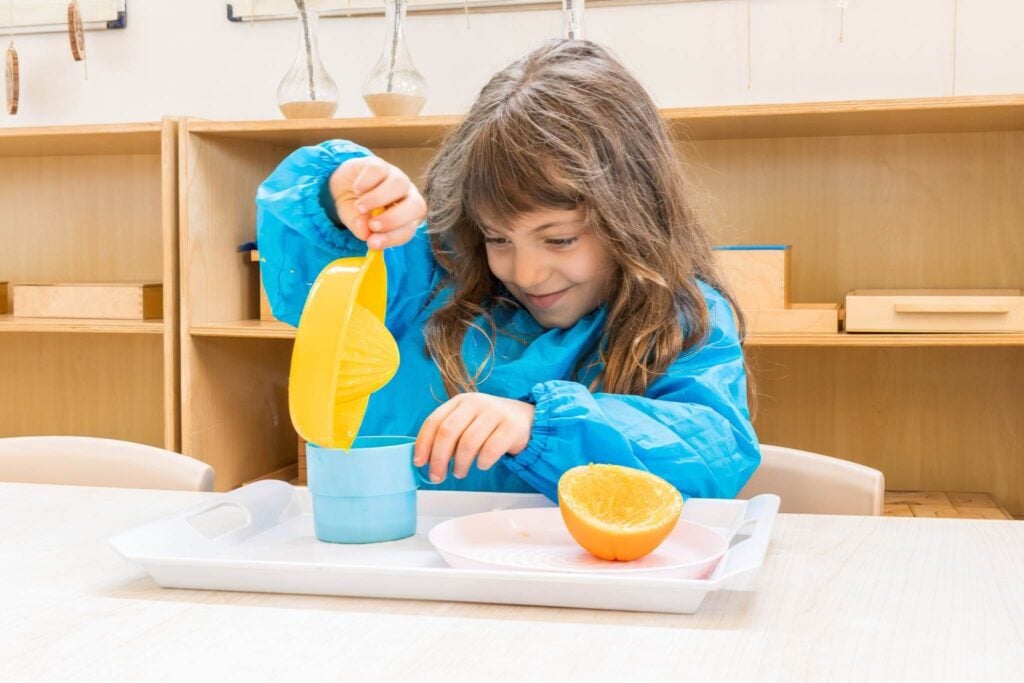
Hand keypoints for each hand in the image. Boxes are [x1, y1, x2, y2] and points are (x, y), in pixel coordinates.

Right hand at [328, 156, 426, 249]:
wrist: (343, 188)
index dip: (393, 238)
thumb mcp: (358, 224)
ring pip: (399, 184)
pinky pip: (379, 170)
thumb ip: (362, 229)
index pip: (409, 229)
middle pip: (416, 205)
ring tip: (360, 208)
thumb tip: (365, 234)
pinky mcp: (379, 164)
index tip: (373, 243)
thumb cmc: (357, 211)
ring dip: (378, 199)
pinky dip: (366, 182)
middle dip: (394, 219)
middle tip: (373, 225)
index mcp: (407, 217)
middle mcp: (406, 196)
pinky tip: (356, 191)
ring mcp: (395, 177)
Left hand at [414, 393, 535, 482]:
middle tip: (437, 476)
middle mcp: (476, 403)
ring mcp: (495, 413)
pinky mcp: (511, 427)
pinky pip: (491, 450)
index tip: (419, 463)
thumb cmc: (489, 425)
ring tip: (459, 472)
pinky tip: (482, 465)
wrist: (525, 418)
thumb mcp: (467, 422)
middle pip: (448, 432)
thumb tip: (426, 460)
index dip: (423, 444)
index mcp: (460, 401)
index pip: (434, 421)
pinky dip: (482, 462)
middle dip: (438, 458)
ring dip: (460, 464)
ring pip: (468, 443)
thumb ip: (449, 435)